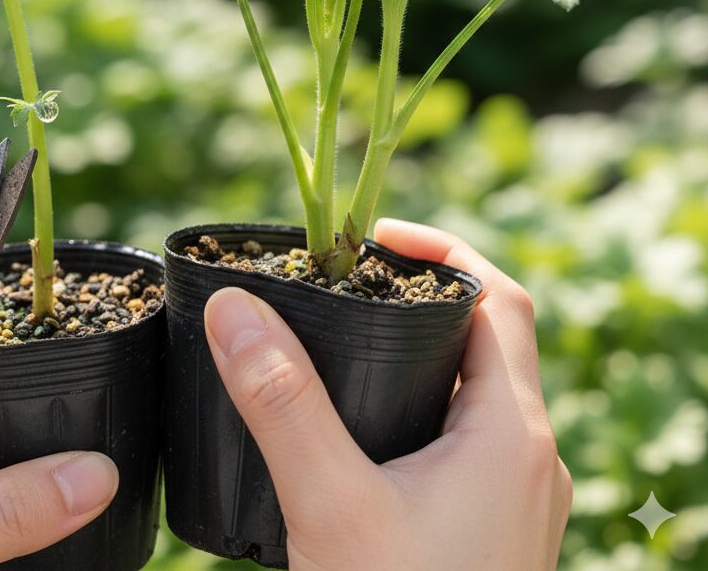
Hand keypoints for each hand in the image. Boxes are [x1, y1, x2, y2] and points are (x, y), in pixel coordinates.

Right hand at [203, 219, 572, 570]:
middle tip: (351, 279)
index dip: (443, 249)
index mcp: (512, 431)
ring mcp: (518, 496)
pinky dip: (426, 400)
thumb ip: (280, 402)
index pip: (500, 298)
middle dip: (426, 293)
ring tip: (353, 334)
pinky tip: (367, 422)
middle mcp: (530, 455)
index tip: (373, 236)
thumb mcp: (330, 506)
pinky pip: (470, 434)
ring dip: (428, 348)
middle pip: (492, 336)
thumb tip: (233, 308)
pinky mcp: (495, 527)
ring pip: (481, 388)